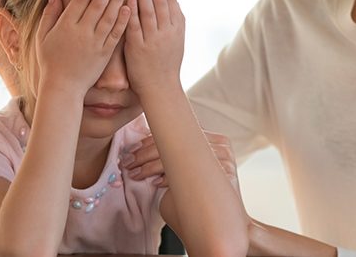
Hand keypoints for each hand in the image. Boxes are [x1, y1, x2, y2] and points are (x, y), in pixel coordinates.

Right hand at [34, 0, 130, 96]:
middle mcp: (81, 32)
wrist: (62, 87)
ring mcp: (94, 43)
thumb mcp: (42, 37)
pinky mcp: (105, 54)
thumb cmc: (50, 62)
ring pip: (108, 17)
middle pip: (96, 4)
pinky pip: (115, 34)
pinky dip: (122, 20)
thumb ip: (48, 15)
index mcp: (65, 26)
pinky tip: (129, 8)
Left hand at [121, 131, 240, 196]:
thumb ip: (174, 157)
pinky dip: (169, 177)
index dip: (148, 141)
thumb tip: (140, 149)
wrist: (228, 222)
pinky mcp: (225, 170)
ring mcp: (223, 155)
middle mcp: (218, 142)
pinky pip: (190, 170)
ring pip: (178, 155)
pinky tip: (155, 184)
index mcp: (209, 138)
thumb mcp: (186, 172)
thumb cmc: (200, 198)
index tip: (130, 151)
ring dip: (151, 165)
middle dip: (145, 153)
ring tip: (135, 174)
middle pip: (174, 142)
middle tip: (127, 163)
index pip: (173, 132)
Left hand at [123, 0, 184, 95]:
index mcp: (176, 28)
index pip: (170, 0)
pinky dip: (133, 13)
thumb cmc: (166, 63)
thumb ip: (174, 21)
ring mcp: (153, 40)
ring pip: (149, 11)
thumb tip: (173, 0)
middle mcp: (167, 32)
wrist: (161, 87)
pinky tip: (129, 0)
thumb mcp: (177, 40)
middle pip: (160, 2)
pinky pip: (136, 27)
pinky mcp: (139, 48)